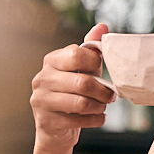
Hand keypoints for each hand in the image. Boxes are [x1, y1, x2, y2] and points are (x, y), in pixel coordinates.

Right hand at [27, 23, 117, 151]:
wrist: (55, 127)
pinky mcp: (47, 121)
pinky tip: (98, 118)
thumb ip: (91, 48)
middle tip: (112, 96)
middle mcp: (42, 78)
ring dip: (100, 106)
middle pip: (82, 82)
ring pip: (81, 103)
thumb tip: (103, 26)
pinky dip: (95, 120)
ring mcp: (41, 100)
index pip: (76, 54)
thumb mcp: (83, 69)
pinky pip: (79, 120)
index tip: (103, 71)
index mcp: (52, 60)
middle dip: (104, 91)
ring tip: (103, 106)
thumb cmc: (72, 92)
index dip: (96, 63)